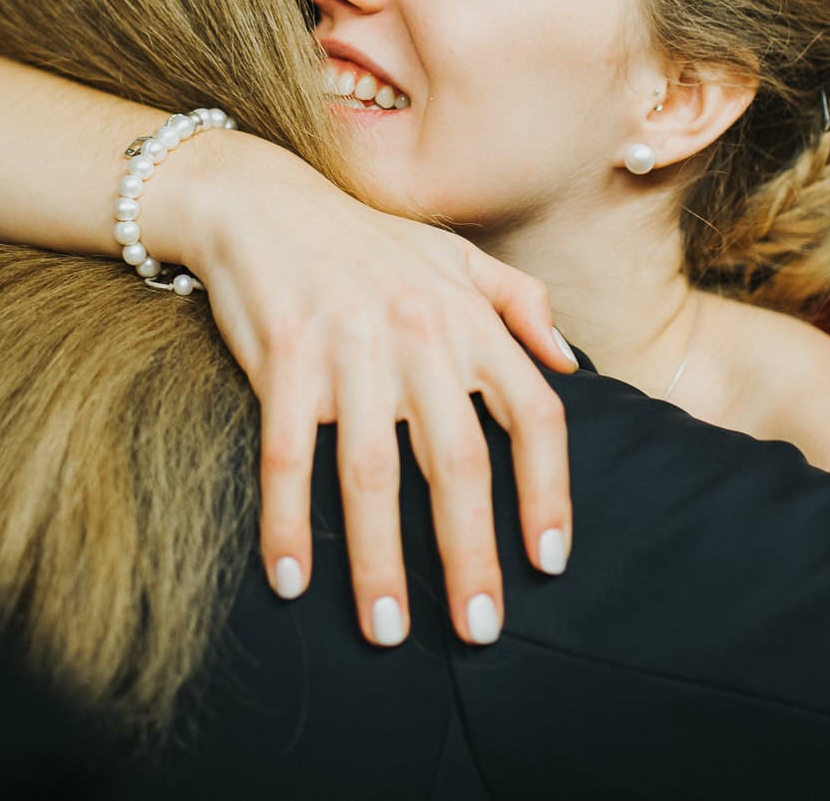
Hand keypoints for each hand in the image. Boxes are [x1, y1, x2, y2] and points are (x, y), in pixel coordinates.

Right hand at [179, 145, 575, 648]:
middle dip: (470, 554)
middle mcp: (419, 336)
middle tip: (478, 630)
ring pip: (370, 473)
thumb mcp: (454, 256)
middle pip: (458, 463)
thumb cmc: (363, 242)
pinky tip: (290, 579)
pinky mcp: (284, 358)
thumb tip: (568, 361)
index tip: (548, 562)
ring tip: (386, 630)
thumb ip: (518, 304)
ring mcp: (349, 349)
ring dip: (378, 560)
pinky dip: (287, 521)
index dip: (549, 492)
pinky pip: (287, 456)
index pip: (534, 415)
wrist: (261, 200)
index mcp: (469, 319)